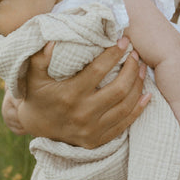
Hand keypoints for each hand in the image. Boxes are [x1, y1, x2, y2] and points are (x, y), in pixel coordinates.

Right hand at [14, 37, 150, 147]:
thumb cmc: (37, 94)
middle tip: (136, 55)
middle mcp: (82, 114)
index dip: (114, 54)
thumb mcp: (33, 75)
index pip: (99, 71)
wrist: (35, 125)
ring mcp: (91, 130)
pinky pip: (124, 124)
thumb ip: (40, 57)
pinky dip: (138, 109)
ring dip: (138, 86)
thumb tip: (53, 39)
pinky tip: (146, 94)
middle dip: (132, 69)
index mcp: (69, 95)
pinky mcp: (97, 140)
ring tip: (142, 69)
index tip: (124, 41)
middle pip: (118, 90)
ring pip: (125, 107)